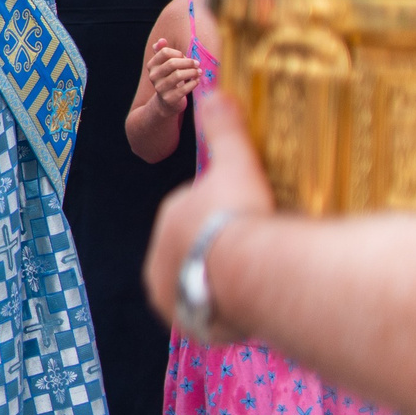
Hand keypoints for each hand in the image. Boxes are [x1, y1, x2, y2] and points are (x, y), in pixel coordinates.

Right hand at [143, 38, 198, 112]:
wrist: (166, 102)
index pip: (164, 52)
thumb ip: (162, 52)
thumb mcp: (164, 65)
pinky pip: (183, 89)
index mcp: (152, 65)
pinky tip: (197, 81)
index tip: (185, 57)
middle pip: (172, 63)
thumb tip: (161, 40)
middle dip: (188, 62)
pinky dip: (193, 83)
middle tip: (197, 64)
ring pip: (178, 75)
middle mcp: (153, 76)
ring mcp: (160, 88)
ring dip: (192, 72)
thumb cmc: (169, 79)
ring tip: (199, 72)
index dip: (178, 53)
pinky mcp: (169, 99)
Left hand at [144, 88, 274, 337]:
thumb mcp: (236, 164)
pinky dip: (223, 312)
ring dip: (220, 283)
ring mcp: (170, 292)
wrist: (249, 274)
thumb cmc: (242, 217)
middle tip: (257, 253)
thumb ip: (224, 130)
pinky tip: (246, 308)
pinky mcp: (185, 321)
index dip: (224, 216)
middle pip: (196, 250)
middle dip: (220, 250)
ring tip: (254, 282)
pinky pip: (206, 315)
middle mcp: (158, 257)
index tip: (250, 220)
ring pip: (199, 283)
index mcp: (169, 216)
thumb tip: (213, 93)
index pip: (195, 213)